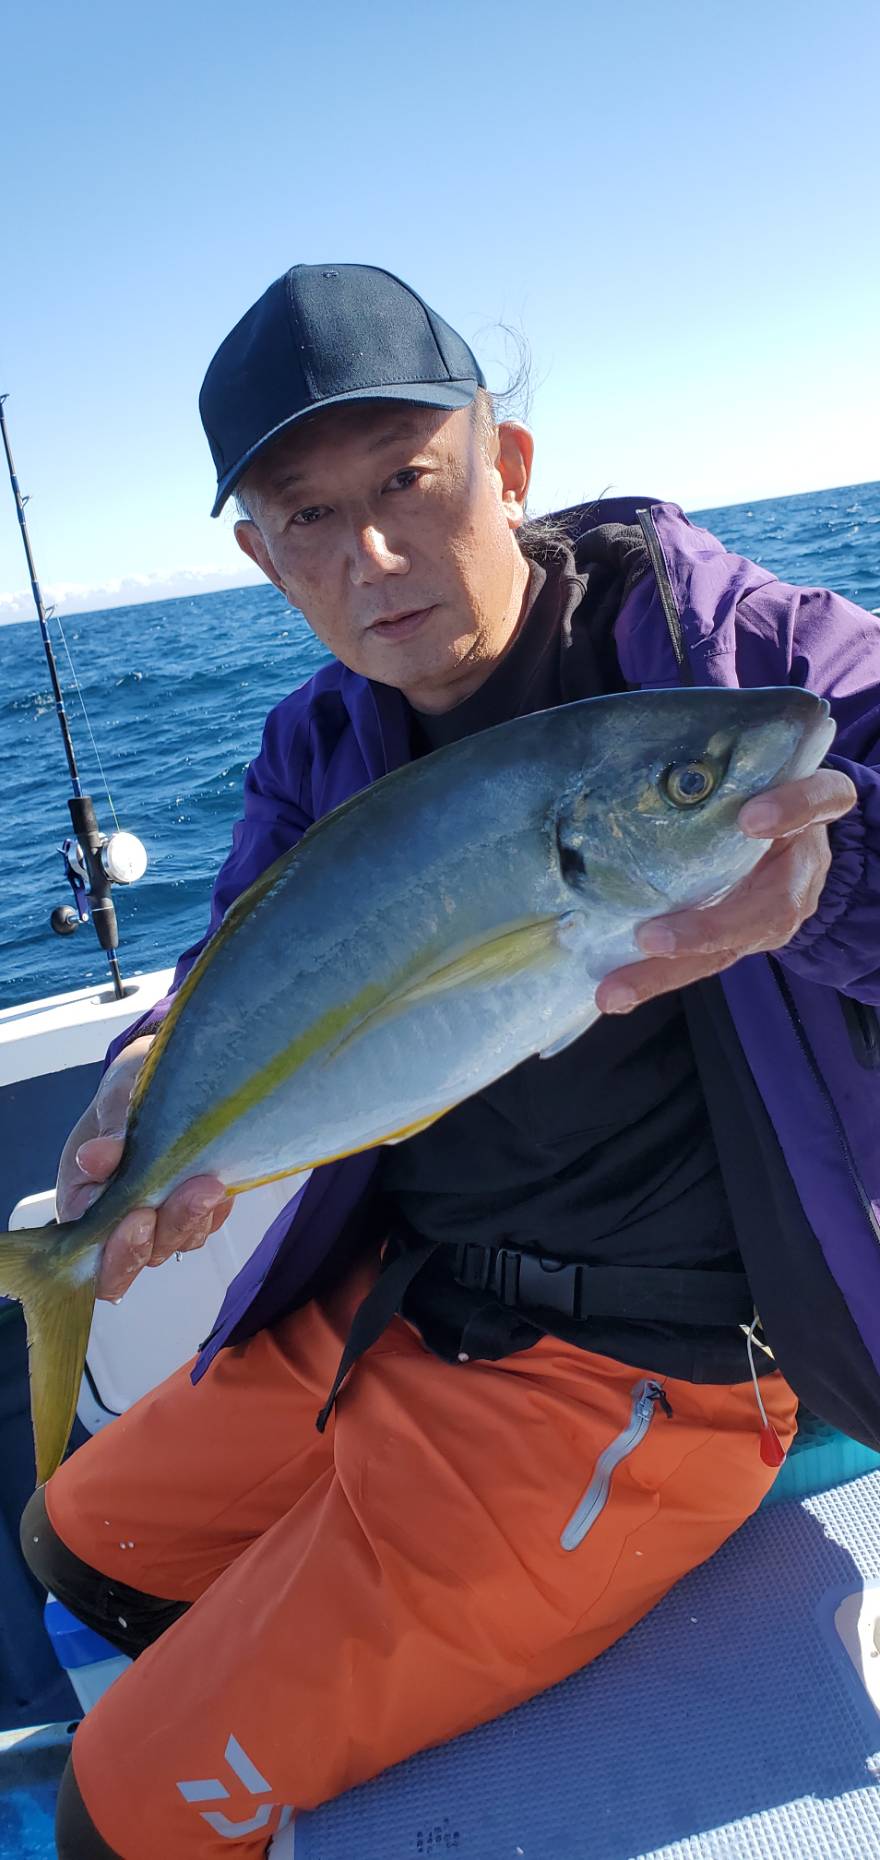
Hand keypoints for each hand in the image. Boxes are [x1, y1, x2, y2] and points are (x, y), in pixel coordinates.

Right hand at [55, 1034, 230, 1300]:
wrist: (159, 1074)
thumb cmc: (125, 1091)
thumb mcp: (115, 1101)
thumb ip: (109, 1133)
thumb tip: (92, 1159)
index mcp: (82, 1206)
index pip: (95, 1257)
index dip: (118, 1250)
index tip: (140, 1215)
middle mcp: (119, 1224)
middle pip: (144, 1257)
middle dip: (169, 1229)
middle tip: (193, 1195)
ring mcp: (159, 1219)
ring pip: (181, 1241)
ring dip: (197, 1217)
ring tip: (212, 1184)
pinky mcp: (194, 1209)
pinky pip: (208, 1223)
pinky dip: (216, 1209)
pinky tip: (222, 1182)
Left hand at [596, 768, 857, 1013]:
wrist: (790, 825)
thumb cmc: (759, 783)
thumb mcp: (755, 763)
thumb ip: (723, 759)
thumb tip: (649, 735)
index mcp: (811, 810)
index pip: (820, 800)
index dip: (793, 811)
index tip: (752, 819)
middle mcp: (802, 868)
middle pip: (769, 907)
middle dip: (709, 928)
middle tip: (652, 938)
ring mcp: (776, 911)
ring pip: (730, 949)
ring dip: (670, 971)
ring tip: (618, 990)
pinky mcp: (747, 938)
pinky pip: (704, 963)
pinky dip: (659, 977)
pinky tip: (616, 993)